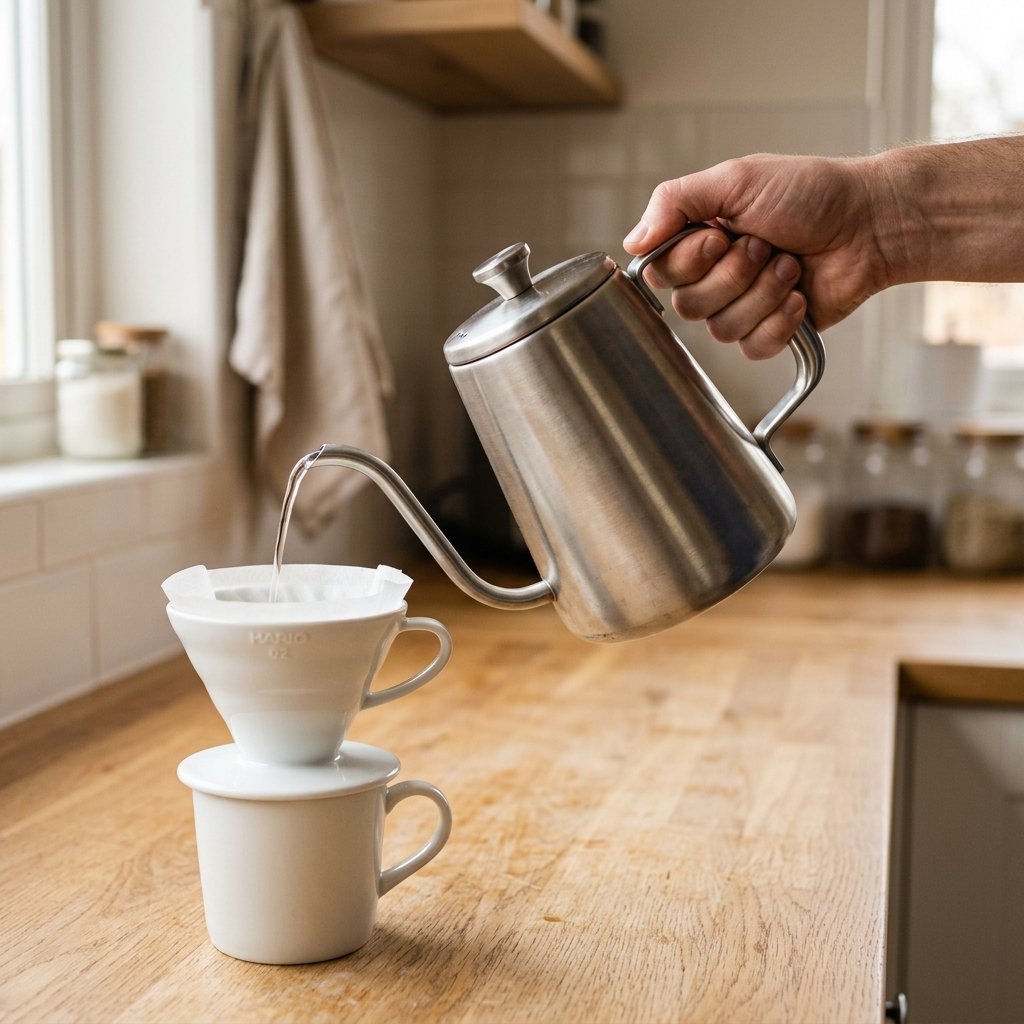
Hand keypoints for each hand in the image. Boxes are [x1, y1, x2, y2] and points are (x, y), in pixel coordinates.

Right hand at [623, 154, 890, 358]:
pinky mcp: (770, 332)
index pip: (658, 273)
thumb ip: (674, 201)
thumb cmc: (809, 192)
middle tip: (766, 244)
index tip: (720, 235)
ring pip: (720, 329)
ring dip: (763, 293)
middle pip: (688, 306)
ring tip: (790, 264)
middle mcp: (712, 275)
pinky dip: (780, 321)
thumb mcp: (735, 179)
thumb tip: (631, 243)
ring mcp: (741, 306)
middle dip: (734, 274)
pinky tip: (800, 296)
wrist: (868, 222)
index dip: (688, 262)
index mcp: (696, 239)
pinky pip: (752, 348)